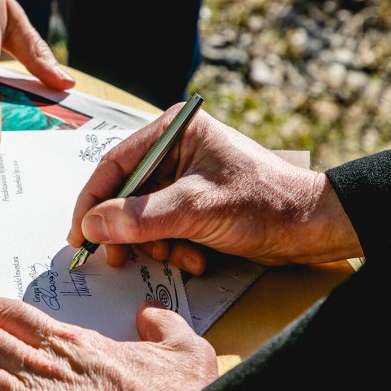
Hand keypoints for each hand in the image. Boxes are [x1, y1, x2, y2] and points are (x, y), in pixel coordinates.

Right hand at [67, 103, 362, 272]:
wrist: (312, 227)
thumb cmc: (264, 203)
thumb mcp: (196, 209)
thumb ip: (140, 218)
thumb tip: (91, 225)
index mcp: (173, 132)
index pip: (115, 165)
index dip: (92, 201)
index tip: (78, 234)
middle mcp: (174, 151)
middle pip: (126, 194)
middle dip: (127, 230)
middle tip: (119, 258)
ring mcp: (184, 179)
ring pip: (142, 218)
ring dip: (156, 245)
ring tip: (182, 255)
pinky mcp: (193, 205)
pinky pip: (164, 229)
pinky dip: (174, 248)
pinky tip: (197, 258)